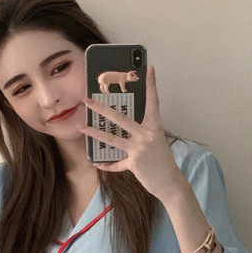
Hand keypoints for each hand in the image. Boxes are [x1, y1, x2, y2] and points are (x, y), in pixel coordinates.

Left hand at [79, 65, 185, 202]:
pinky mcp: (134, 163)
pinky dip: (107, 165)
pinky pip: (116, 163)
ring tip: (82, 127)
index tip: (150, 69)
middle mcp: (146, 135)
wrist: (170, 183)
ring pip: (112, 139)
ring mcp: (139, 149)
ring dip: (95, 133)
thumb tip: (127, 126)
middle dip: (102, 109)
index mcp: (154, 127)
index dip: (151, 85)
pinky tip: (97, 163)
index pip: (153, 102)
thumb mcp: (157, 142)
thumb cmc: (163, 161)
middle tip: (88, 100)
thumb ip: (143, 132)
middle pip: (121, 119)